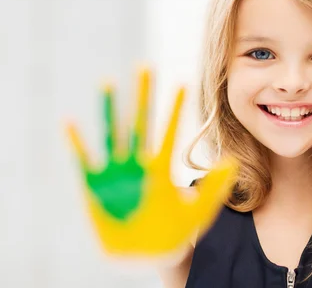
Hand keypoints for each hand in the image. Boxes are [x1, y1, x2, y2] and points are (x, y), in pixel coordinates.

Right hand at [65, 67, 237, 259]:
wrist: (148, 254)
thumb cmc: (176, 233)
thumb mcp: (201, 212)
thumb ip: (215, 187)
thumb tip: (233, 161)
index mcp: (161, 167)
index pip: (169, 131)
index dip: (175, 108)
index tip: (183, 83)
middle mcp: (138, 164)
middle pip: (141, 122)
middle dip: (143, 95)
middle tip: (145, 66)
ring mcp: (116, 173)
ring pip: (113, 134)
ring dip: (111, 109)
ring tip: (109, 82)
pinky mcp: (95, 187)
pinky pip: (84, 160)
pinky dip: (77, 142)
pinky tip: (69, 122)